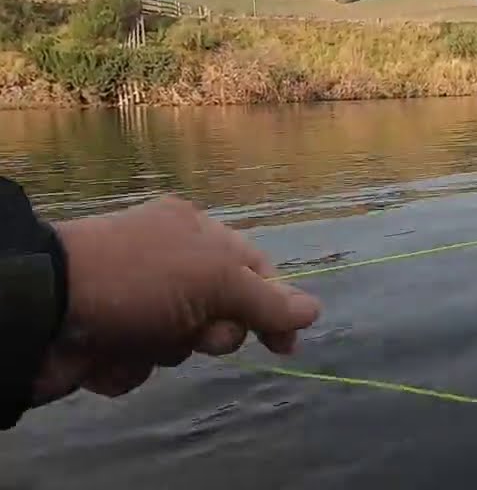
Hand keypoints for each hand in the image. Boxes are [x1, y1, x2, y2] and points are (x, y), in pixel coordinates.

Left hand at [32, 196, 321, 403]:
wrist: (41, 310)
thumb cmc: (139, 280)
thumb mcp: (216, 281)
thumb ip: (268, 301)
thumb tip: (316, 310)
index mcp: (195, 231)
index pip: (254, 269)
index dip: (272, 306)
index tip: (283, 345)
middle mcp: (167, 261)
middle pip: (220, 312)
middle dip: (210, 333)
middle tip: (195, 333)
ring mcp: (134, 300)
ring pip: (179, 343)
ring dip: (165, 350)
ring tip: (138, 339)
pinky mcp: (105, 335)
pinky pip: (139, 361)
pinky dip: (127, 364)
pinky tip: (107, 353)